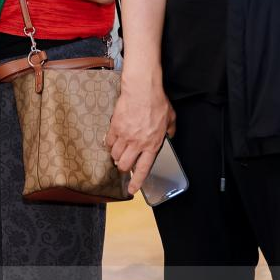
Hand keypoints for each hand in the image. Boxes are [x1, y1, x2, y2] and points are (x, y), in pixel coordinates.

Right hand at [106, 71, 174, 194]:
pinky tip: (112, 140)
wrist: (142, 90)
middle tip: (123, 164)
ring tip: (118, 152)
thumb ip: (170, 130)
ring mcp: (125, 136)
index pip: (143, 169)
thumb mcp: (171, 118)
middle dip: (123, 167)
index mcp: (152, 144)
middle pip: (125, 164)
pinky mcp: (115, 127)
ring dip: (116, 156)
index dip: (136, 182)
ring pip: (115, 154)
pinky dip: (109, 143)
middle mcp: (137, 143)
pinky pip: (108, 141)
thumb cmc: (157, 102)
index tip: (131, 190)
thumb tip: (170, 136)